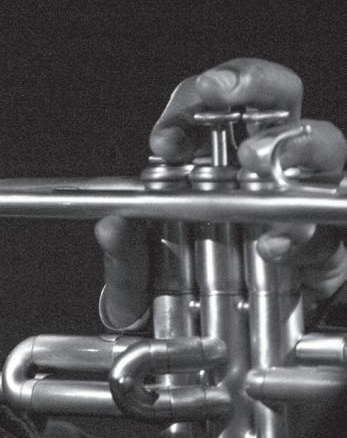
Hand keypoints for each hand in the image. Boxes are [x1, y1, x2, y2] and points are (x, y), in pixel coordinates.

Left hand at [97, 58, 346, 327]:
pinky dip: (305, 233)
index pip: (212, 105)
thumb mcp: (138, 284)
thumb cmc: (177, 301)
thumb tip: (112, 227)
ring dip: (293, 142)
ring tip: (259, 158)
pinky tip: (274, 243)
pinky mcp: (331, 249)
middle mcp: (264, 172)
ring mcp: (303, 202)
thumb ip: (124, 259)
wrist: (216, 354)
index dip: (191, 103)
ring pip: (324, 146)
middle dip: (253, 83)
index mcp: (211, 165)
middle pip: (279, 96)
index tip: (165, 136)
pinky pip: (334, 229)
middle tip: (222, 97)